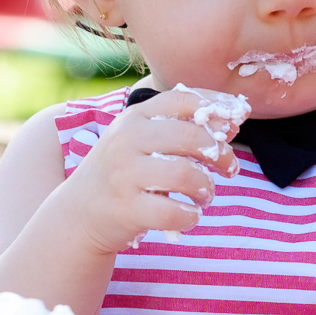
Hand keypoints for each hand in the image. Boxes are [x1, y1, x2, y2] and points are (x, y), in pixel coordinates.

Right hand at [65, 87, 246, 255]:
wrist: (81, 211)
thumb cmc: (125, 171)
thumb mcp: (143, 139)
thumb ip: (182, 127)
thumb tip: (234, 121)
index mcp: (135, 117)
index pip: (184, 99)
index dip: (217, 108)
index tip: (234, 124)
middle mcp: (127, 140)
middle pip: (191, 136)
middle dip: (221, 154)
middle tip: (228, 169)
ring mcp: (124, 175)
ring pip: (185, 174)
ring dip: (206, 188)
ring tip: (205, 195)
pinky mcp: (126, 209)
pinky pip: (173, 212)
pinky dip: (190, 216)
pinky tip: (190, 214)